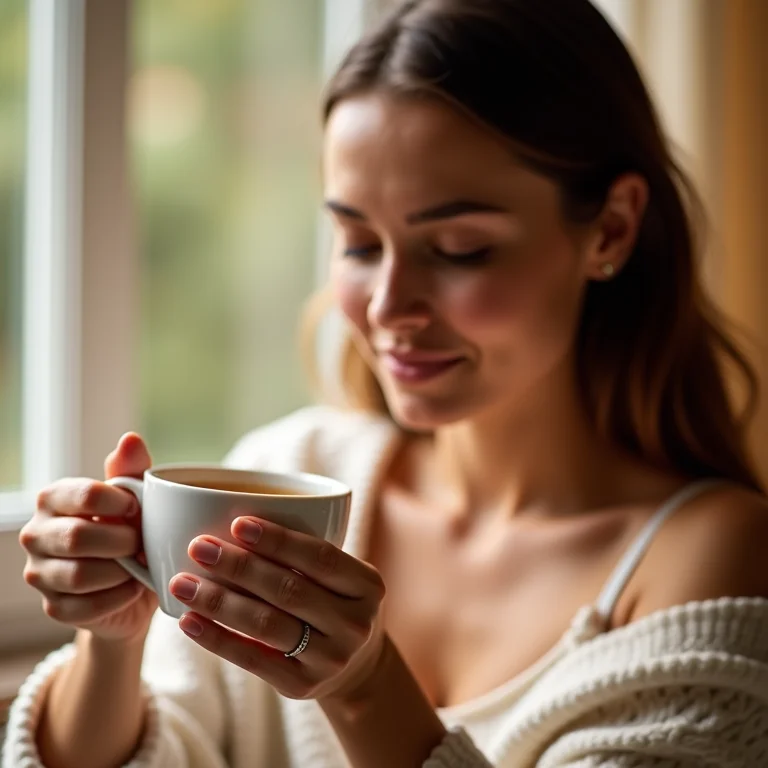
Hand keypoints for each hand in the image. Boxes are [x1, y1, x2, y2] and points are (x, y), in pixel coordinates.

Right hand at [19, 433, 158, 642]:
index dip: (119, 503)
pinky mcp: (53, 607)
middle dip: (121, 541)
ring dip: (121, 572)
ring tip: (138, 566)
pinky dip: (119, 598)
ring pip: (79, 575)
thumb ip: (132, 470)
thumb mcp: (136, 497)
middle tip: (142, 543)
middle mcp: (37, 534)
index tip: (139, 510)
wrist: (135, 583)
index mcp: (54, 498)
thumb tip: (130, 439)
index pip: (83, 494)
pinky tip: (132, 588)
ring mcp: (39, 573)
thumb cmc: (131, 529)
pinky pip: (87, 607)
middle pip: (77, 538)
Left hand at [168, 516, 386, 701]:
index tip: (237, 524)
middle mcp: (355, 623)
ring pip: (266, 625)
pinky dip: (217, 639)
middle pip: (288, 590)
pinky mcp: (303, 687)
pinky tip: (189, 621)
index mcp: (367, 584)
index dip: (278, 540)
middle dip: (238, 567)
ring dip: (219, 601)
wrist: (355, 668)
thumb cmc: (334, 603)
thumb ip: (305, 555)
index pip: (320, 557)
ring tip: (182, 583)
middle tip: (198, 547)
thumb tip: (232, 525)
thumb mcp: (341, 577)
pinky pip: (253, 660)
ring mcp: (331, 659)